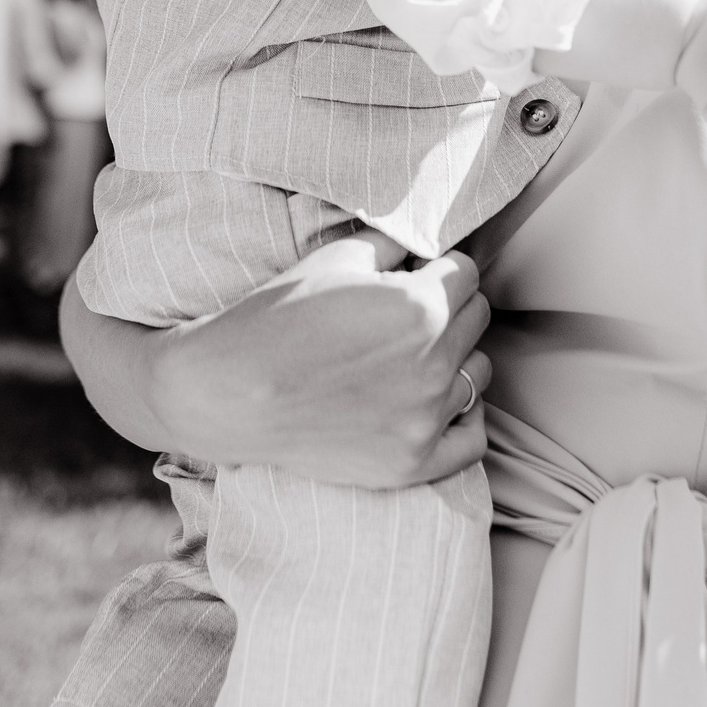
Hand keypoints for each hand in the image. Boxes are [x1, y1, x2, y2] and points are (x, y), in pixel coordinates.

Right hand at [148, 233, 491, 488]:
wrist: (228, 392)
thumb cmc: (276, 317)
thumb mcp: (335, 258)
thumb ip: (393, 243)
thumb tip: (424, 242)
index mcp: (421, 306)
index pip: (467, 273)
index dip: (440, 268)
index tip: (416, 275)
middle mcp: (433, 364)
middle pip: (477, 319)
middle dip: (450, 307)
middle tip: (407, 314)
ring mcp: (425, 420)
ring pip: (477, 375)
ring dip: (455, 360)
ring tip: (413, 358)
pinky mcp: (411, 463)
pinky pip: (472, 441)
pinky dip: (461, 420)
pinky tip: (436, 405)